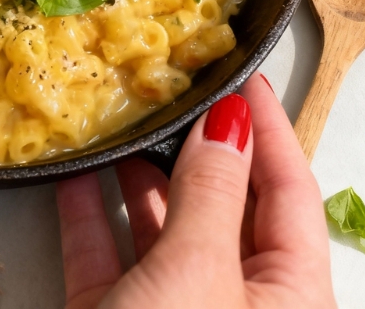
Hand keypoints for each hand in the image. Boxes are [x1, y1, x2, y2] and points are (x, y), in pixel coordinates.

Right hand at [57, 74, 334, 308]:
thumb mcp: (197, 273)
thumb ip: (212, 193)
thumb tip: (227, 122)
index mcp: (288, 297)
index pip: (290, 193)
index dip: (269, 129)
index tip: (243, 78)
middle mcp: (233, 299)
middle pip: (223, 205)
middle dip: (195, 147)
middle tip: (175, 91)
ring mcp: (171, 308)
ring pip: (161, 226)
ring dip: (137, 175)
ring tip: (126, 121)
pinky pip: (107, 251)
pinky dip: (88, 213)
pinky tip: (74, 171)